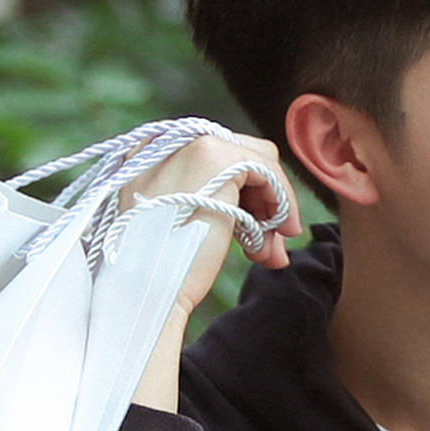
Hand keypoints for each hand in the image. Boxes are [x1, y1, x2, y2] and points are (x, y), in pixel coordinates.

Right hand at [129, 131, 291, 411]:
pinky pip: (267, 168)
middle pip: (241, 157)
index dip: (245, 198)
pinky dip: (282, 200)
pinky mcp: (216, 156)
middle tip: (271, 248)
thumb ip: (215, 208)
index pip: (219, 162)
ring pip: (259, 160)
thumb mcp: (184, 226)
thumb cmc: (162, 271)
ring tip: (271, 252)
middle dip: (263, 205)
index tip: (259, 238)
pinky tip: (281, 232)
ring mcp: (192, 144)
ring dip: (274, 207)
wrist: (147, 288)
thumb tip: (262, 226)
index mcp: (154, 156)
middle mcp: (171, 142)